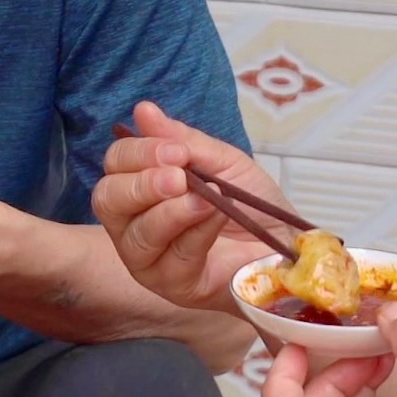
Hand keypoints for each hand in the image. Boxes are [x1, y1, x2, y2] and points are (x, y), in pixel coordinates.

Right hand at [92, 101, 290, 315]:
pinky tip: (216, 216)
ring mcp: (149, 261)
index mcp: (140, 191)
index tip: (174, 150)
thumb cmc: (252, 207)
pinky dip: (195, 231)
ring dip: (171, 210)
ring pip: (135, 234)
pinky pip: (171, 258)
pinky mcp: (173, 286)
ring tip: (205, 198)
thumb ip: (183, 141)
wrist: (289, 246)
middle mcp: (133, 226)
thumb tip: (143, 110)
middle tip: (178, 175)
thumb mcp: (222, 164)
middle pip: (107, 200)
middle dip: (141, 183)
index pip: (114, 166)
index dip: (136, 153)